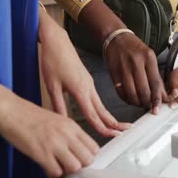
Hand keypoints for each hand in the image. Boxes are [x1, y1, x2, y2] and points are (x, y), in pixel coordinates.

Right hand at [0, 97, 98, 177]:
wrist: (11, 111)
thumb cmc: (30, 116)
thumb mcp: (58, 120)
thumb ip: (69, 133)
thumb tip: (77, 150)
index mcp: (72, 126)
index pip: (94, 147)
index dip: (87, 156)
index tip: (80, 158)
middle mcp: (66, 134)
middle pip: (88, 159)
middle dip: (80, 165)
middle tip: (69, 163)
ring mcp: (54, 144)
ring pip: (74, 167)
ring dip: (66, 170)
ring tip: (57, 164)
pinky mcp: (41, 153)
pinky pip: (56, 172)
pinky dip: (52, 172)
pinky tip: (46, 166)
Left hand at [38, 10, 130, 136]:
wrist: (56, 40)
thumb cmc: (53, 59)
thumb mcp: (51, 86)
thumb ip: (58, 106)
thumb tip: (63, 123)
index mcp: (81, 90)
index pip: (94, 115)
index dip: (103, 128)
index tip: (113, 137)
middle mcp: (89, 87)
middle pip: (103, 111)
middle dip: (115, 124)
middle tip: (125, 133)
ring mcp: (89, 83)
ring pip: (101, 105)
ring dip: (109, 117)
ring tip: (117, 127)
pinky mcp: (87, 80)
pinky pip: (97, 98)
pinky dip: (101, 109)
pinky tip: (101, 114)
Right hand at [104, 33, 167, 113]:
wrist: (116, 38)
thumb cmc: (135, 49)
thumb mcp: (149, 57)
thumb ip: (156, 76)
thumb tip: (163, 95)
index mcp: (148, 58)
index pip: (155, 83)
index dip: (157, 98)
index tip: (158, 108)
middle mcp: (136, 62)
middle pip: (143, 90)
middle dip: (147, 103)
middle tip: (149, 107)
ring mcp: (124, 68)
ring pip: (132, 93)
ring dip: (137, 103)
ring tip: (140, 103)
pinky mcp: (114, 73)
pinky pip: (120, 91)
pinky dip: (126, 99)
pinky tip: (130, 99)